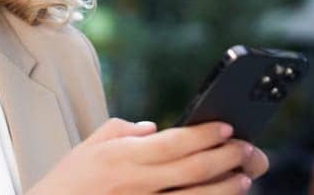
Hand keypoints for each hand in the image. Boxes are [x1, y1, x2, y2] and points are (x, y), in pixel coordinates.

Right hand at [29, 119, 268, 194]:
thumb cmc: (67, 182)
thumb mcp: (88, 147)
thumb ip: (122, 131)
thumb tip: (153, 128)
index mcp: (122, 156)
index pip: (175, 141)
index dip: (206, 133)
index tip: (227, 126)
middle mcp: (136, 183)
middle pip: (193, 168)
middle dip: (226, 156)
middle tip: (246, 148)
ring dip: (224, 188)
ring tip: (242, 178)